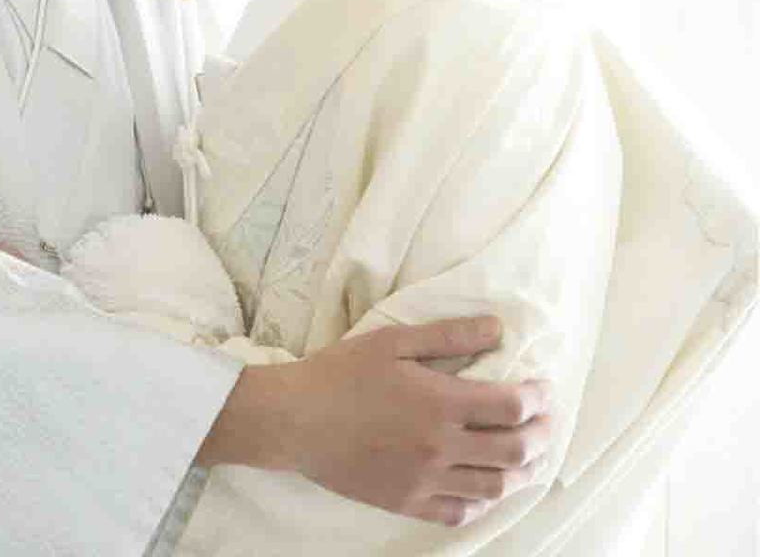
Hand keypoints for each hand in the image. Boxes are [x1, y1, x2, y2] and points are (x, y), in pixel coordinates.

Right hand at [199, 315, 549, 527]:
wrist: (295, 419)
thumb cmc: (341, 372)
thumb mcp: (393, 341)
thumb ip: (448, 336)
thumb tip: (496, 328)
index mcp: (440, 404)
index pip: (511, 408)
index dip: (537, 398)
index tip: (542, 388)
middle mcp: (441, 448)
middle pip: (514, 451)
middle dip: (540, 435)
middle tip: (544, 420)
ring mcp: (426, 481)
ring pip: (494, 487)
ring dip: (521, 471)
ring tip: (528, 457)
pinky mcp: (407, 502)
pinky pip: (459, 512)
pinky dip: (482, 501)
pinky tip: (485, 487)